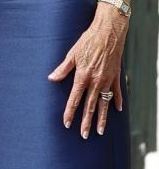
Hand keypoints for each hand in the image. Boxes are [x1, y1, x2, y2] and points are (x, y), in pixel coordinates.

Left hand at [48, 5, 127, 137]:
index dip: (70, 112)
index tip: (67, 123)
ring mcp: (108, 81)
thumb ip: (62, 69)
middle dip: (86, 122)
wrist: (108, 33)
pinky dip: (117, 102)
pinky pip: (117, 93)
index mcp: (83, 77)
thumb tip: (51, 78)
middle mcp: (96, 82)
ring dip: (102, 118)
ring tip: (100, 131)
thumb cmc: (88, 41)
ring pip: (104, 104)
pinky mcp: (116, 77)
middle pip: (90, 106)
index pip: (74, 99)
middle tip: (84, 135)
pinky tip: (117, 111)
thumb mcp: (72, 54)